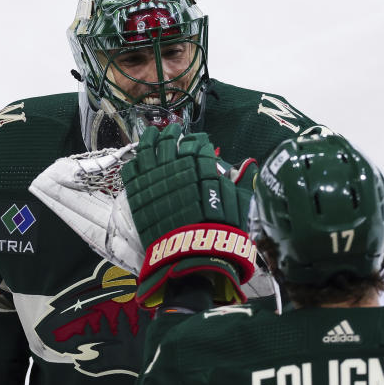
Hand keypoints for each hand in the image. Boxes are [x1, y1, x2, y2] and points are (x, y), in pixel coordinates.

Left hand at [122, 124, 258, 307]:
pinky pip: (132, 169)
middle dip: (173, 133)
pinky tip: (138, 158)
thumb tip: (251, 166)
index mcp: (201, 165)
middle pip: (170, 140)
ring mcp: (154, 178)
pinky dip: (135, 160)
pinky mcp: (139, 193)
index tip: (198, 141)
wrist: (192, 254)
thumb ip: (243, 181)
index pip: (197, 144)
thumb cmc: (219, 230)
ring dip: (150, 138)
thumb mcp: (239, 204)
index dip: (197, 140)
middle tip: (173, 131)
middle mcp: (177, 166)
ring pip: (148, 149)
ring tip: (152, 133)